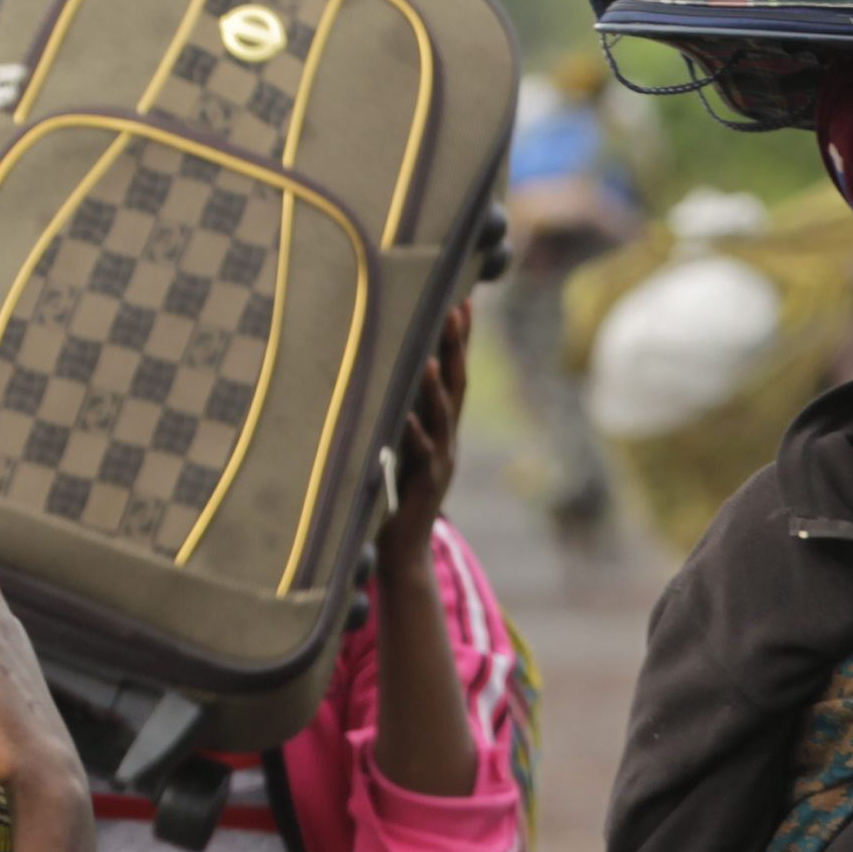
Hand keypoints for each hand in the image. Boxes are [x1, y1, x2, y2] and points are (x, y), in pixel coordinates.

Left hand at [381, 302, 471, 587]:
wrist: (402, 550)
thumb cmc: (394, 496)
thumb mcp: (401, 449)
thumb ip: (402, 418)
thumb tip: (390, 378)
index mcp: (443, 429)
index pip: (456, 375)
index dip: (461, 340)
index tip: (462, 301)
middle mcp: (447, 440)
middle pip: (457, 386)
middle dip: (457, 347)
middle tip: (456, 309)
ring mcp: (439, 461)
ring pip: (442, 417)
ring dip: (437, 387)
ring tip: (432, 357)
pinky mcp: (423, 483)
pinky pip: (419, 454)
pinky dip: (414, 434)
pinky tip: (406, 416)